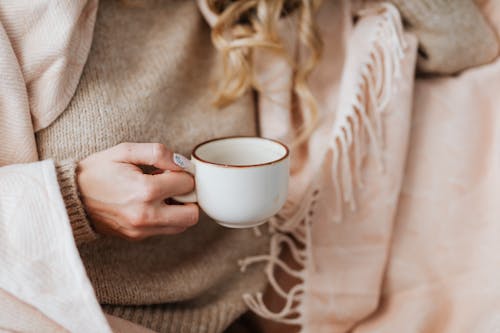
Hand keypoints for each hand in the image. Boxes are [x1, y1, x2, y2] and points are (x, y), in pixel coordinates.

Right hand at [77, 143, 197, 240]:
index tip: (169, 170)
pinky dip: (167, 217)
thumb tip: (183, 163)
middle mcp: (146, 215)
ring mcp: (142, 230)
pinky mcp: (137, 237)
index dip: (183, 173)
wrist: (70, 197)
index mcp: (144, 191)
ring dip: (180, 209)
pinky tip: (152, 204)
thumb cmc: (97, 171)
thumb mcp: (125, 151)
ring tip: (162, 195)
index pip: (187, 184)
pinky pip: (166, 230)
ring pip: (182, 226)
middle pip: (192, 214)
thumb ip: (158, 153)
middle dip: (189, 197)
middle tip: (173, 186)